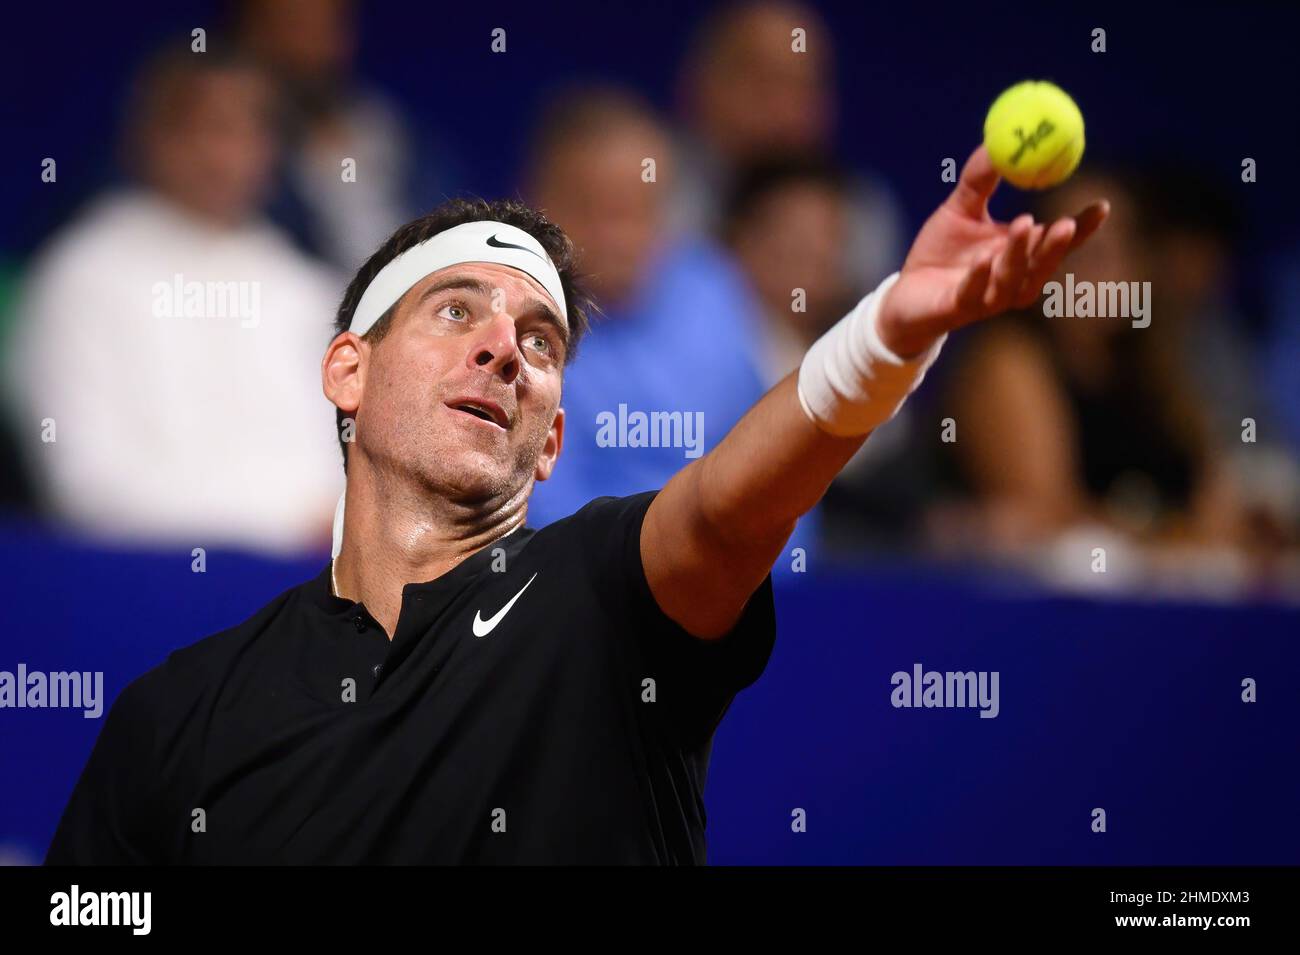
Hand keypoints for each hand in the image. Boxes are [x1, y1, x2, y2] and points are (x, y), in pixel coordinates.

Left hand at [877, 145, 1109, 357]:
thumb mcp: (960, 209)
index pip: (1059, 243)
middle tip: (1067, 223)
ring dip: (1020, 254)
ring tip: (1025, 223)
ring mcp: (987, 299)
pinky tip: (984, 258)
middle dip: (1056, 246)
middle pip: (1042, 265)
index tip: (1102, 206)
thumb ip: (980, 179)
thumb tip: (997, 138)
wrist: (904, 295)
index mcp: (1021, 257)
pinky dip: (981, 276)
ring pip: (1012, 280)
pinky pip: (973, 293)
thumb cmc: (939, 253)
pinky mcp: (958, 309)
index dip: (1083, 228)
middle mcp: (1012, 282)